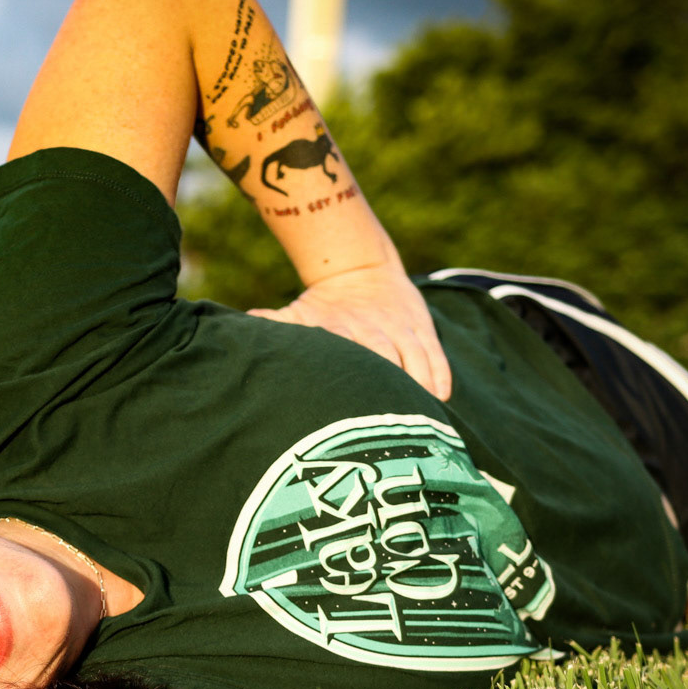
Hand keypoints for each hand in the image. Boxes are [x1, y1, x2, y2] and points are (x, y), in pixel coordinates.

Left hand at [247, 269, 452, 400]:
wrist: (360, 269)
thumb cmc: (323, 307)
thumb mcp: (298, 313)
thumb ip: (275, 323)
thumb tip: (246, 321)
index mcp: (341, 328)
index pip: (348, 352)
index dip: (355, 374)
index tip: (356, 403)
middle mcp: (372, 326)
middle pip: (385, 356)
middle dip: (391, 384)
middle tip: (394, 419)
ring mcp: (399, 326)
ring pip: (414, 355)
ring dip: (420, 382)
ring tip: (424, 412)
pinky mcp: (420, 326)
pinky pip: (434, 351)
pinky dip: (439, 372)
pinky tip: (441, 396)